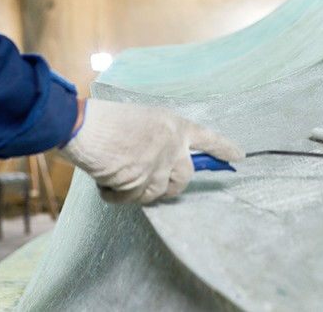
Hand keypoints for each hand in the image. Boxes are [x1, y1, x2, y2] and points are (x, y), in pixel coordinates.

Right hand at [58, 98, 243, 203]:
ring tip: (115, 170)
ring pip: (155, 194)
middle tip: (144, 178)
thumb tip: (161, 166)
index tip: (239, 157)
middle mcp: (171, 146)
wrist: (83, 127)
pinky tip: (104, 177)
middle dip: (167, 185)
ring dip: (134, 190)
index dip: (223, 148)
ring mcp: (157, 167)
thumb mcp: (141, 120)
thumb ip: (157, 141)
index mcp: (173, 125)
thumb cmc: (104, 120)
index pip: (207, 138)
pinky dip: (113, 195)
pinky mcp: (140, 185)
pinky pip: (129, 201)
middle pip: (183, 179)